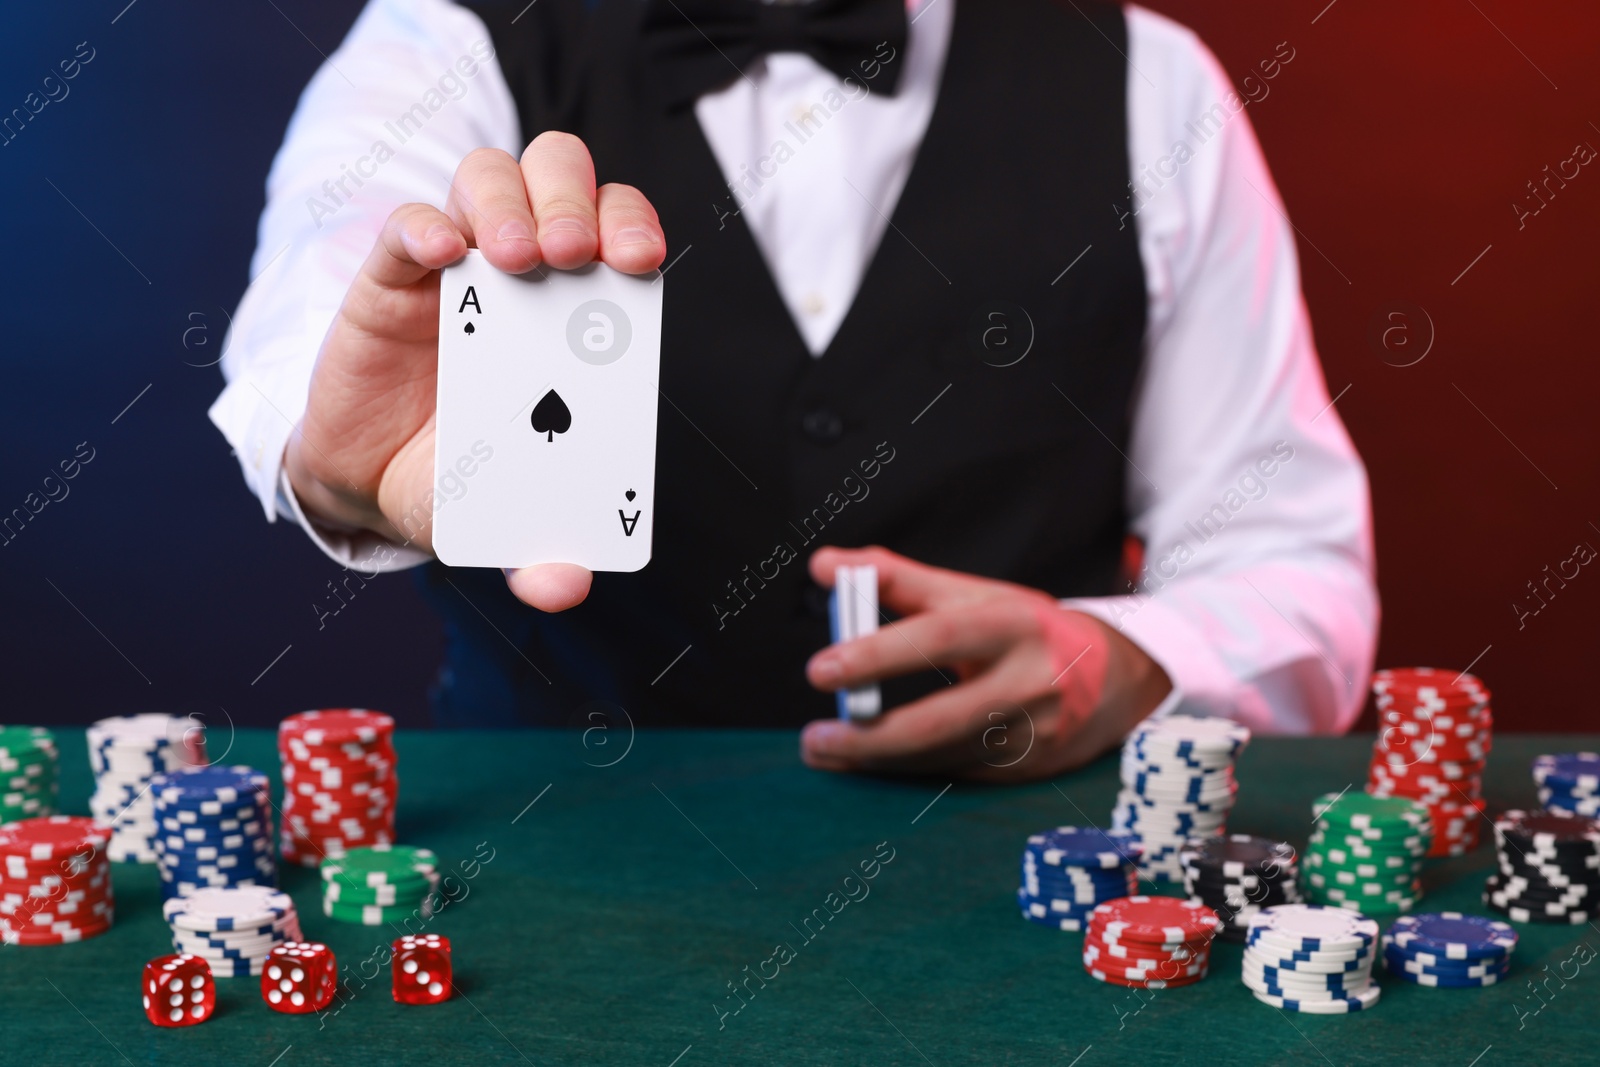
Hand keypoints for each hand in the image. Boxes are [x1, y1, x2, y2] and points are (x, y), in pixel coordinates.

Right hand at [284, 132, 665, 610]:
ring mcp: (456, 267)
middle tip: (571, 254)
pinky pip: (405, 225)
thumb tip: (563, 586)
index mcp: (575, 315)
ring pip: (489, 179)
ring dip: (509, 203)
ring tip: (515, 258)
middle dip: (576, 201)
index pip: (618, 232)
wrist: (369, 481)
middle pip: (560, 177)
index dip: (633, 227)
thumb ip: (539, 549)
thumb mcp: (501, 518)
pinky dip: (423, 226)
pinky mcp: (389, 278)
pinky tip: (440, 254)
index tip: (637, 262)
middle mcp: (523, 272)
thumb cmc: (459, 478)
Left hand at [800, 546, 1171, 780]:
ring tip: (822, 748)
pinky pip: (952, 773)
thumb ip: (895, 578)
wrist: (1114, 677)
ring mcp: (1030, 734)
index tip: (820, 669)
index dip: (877, 654)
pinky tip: (864, 761)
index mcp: (1013, 624)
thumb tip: (822, 565)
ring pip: (939, 755)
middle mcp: (1028, 682)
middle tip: (814, 737)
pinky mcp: (1024, 770)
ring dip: (874, 759)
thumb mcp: (973, 594)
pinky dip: (902, 770)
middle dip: (868, 735)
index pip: (937, 638)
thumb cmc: (1024, 627)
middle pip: (937, 719)